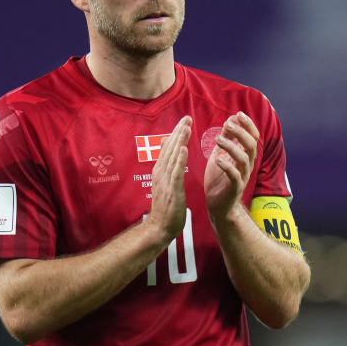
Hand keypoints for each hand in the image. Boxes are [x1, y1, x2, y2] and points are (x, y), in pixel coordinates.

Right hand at [145, 115, 191, 241]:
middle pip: (170, 148)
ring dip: (179, 141)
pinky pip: (176, 172)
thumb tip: (169, 150)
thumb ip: (167, 167)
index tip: (184, 121)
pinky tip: (184, 149)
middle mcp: (161, 172)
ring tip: (186, 127)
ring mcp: (165, 180)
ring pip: (173, 156)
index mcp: (160, 171)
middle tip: (187, 118)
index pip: (168, 148)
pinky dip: (179, 159)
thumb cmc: (165, 208)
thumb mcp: (165, 184)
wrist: (159, 227)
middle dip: (179, 132)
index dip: (176, 133)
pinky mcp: (171, 189)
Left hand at [203, 111, 258, 221]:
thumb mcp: (221, 154)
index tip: (237, 114)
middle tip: (227, 124)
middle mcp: (247, 164)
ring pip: (244, 159)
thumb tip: (230, 120)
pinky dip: (227, 167)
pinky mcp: (235, 188)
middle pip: (251, 145)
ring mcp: (242, 176)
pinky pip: (235, 176)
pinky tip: (218, 160)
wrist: (217, 204)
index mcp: (244, 155)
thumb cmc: (219, 178)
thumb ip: (227, 139)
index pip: (253, 136)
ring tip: (218, 139)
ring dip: (231, 147)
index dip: (248, 124)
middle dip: (241, 132)